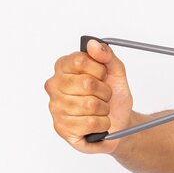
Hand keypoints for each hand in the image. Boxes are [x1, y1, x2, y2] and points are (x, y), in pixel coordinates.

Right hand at [44, 38, 134, 152]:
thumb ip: (107, 55)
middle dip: (105, 92)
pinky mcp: (61, 128)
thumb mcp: (116, 73)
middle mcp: (54, 85)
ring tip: (101, 110)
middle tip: (105, 96)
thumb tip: (93, 44)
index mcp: (63, 67)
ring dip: (104, 109)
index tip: (103, 76)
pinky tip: (98, 124)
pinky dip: (102, 124)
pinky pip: (89, 123)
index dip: (100, 70)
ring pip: (90, 105)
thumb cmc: (113, 98)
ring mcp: (55, 107)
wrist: (119, 124)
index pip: (80, 60)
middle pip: (87, 83)